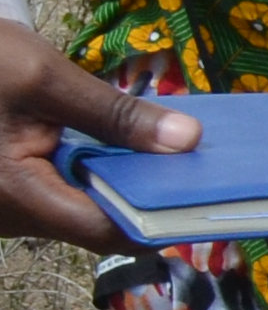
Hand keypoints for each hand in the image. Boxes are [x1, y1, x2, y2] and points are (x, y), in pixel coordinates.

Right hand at [0, 21, 197, 243]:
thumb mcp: (43, 77)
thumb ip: (114, 114)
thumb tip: (187, 139)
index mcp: (14, 195)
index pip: (106, 232)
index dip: (160, 218)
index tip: (205, 194)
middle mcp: (6, 216)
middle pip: (95, 223)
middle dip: (144, 194)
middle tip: (194, 163)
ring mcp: (4, 209)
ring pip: (77, 208)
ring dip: (118, 181)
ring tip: (164, 151)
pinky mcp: (5, 193)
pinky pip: (58, 192)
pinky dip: (91, 172)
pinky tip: (120, 147)